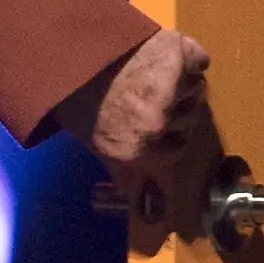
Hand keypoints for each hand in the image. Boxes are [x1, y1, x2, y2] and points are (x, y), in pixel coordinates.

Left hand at [57, 27, 215, 243]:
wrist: (64, 47)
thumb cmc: (76, 95)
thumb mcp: (96, 141)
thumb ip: (127, 176)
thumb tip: (152, 215)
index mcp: (138, 150)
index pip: (177, 148)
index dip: (167, 131)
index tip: (152, 117)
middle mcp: (157, 124)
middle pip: (189, 115)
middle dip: (173, 103)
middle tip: (144, 86)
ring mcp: (171, 88)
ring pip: (195, 86)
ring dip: (180, 78)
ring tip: (147, 68)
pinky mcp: (180, 54)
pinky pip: (200, 59)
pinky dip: (188, 54)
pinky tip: (162, 51)